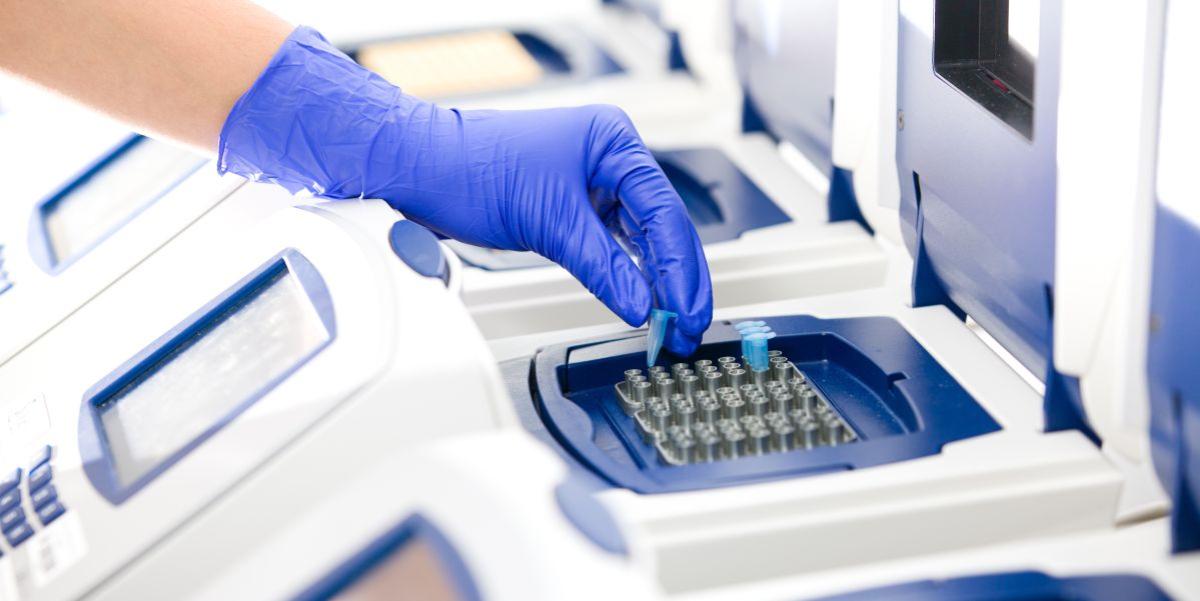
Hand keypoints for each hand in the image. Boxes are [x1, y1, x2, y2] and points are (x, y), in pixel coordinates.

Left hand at [219, 27, 711, 354]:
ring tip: (672, 321)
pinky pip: (613, 245)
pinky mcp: (572, 207)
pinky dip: (627, 274)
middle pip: (662, 226)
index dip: (680, 266)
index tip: (686, 307)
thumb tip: (641, 304)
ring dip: (656, 281)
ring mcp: (591, 183)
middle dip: (678, 278)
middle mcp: (608, 159)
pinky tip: (641, 300)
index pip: (664, 210)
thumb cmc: (471, 167)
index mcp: (613, 142)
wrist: (419, 169)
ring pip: (641, 239)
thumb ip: (603, 266)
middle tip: (689, 323)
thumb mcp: (548, 221)